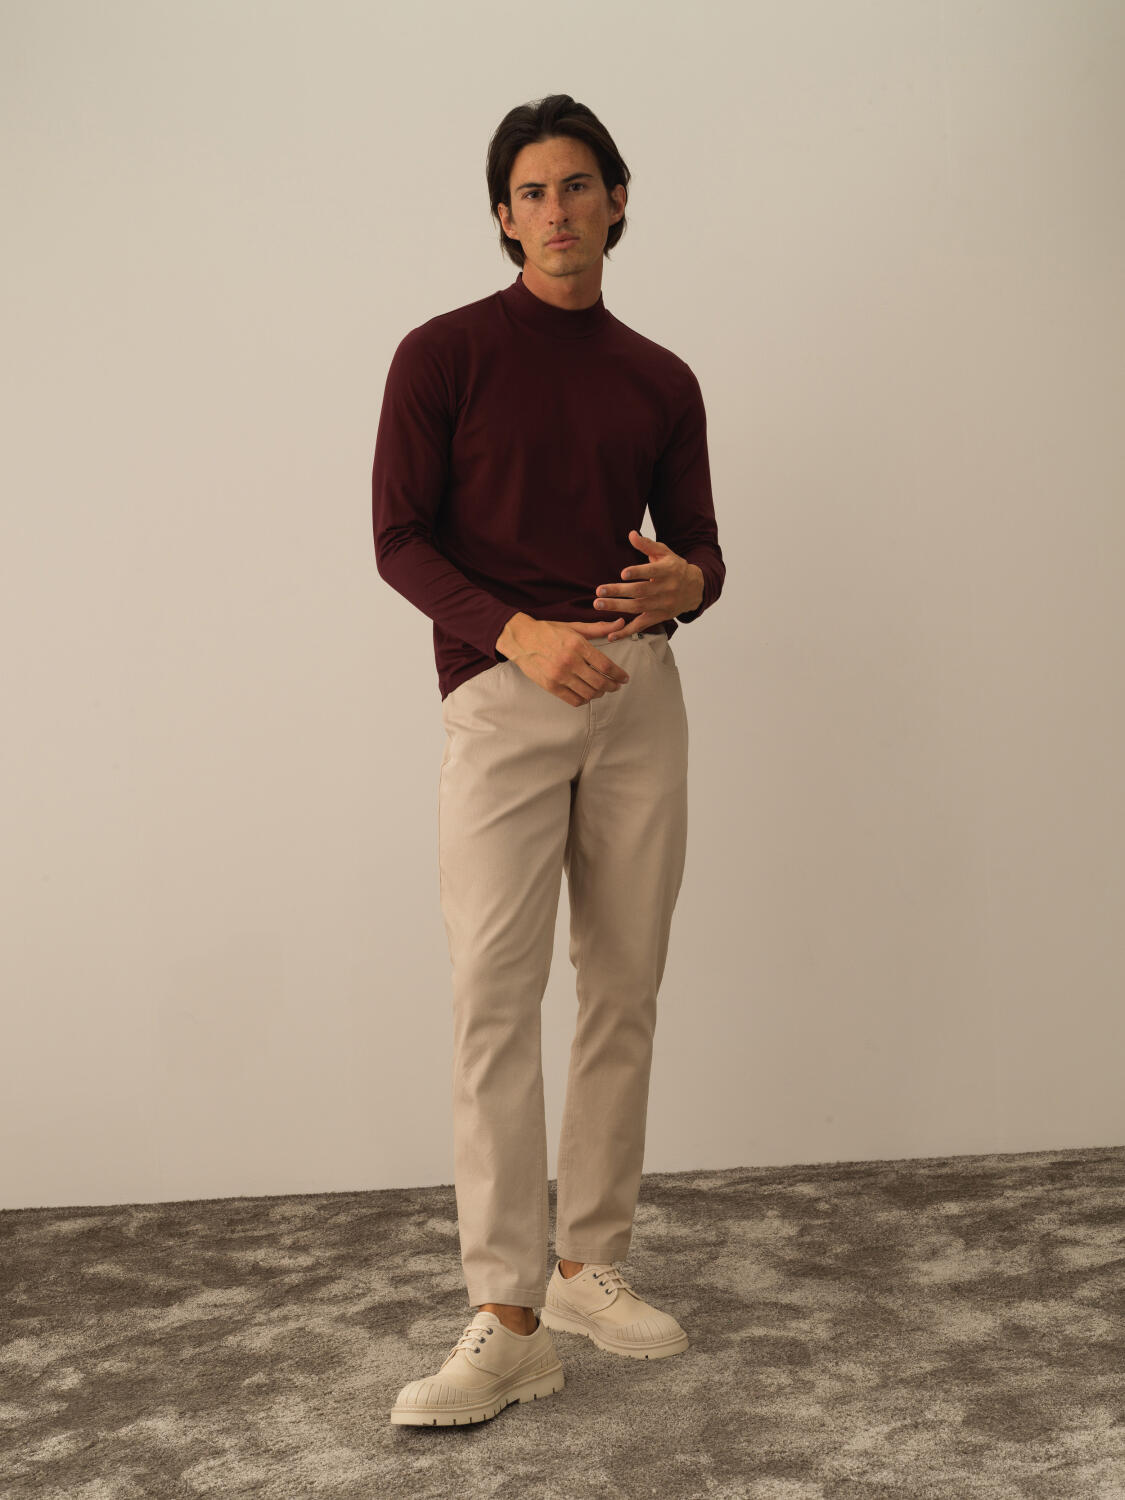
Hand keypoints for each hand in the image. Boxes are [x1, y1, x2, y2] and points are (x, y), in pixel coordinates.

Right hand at [499, 617, 632, 707]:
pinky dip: (584, 700)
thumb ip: (599, 628)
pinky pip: (574, 700)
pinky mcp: (550, 686)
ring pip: (588, 693)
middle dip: (612, 686)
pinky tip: (587, 694)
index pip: (605, 666)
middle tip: (616, 686)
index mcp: (578, 645)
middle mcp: (569, 661)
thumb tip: (620, 623)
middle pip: (599, 682)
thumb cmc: (548, 631)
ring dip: (599, 693)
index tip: (624, 678)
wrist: (520, 638)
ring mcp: (559, 675)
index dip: (619, 674)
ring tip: (602, 689)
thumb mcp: (574, 627)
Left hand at [592, 529, 703, 638]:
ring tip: (598, 604)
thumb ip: (647, 545)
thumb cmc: (675, 567)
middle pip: (641, 591)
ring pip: (638, 608)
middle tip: (599, 591)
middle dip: (619, 592)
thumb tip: (631, 534)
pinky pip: (641, 626)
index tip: (623, 573)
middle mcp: (666, 589)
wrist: (695, 588)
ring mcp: (662, 605)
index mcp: (668, 571)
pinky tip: (612, 635)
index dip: (638, 572)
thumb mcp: (664, 553)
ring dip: (617, 607)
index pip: (652, 572)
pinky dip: (626, 632)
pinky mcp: (659, 617)